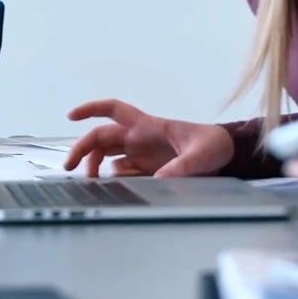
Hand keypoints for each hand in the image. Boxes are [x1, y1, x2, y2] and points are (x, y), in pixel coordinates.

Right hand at [63, 99, 234, 177]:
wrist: (228, 155)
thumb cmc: (215, 146)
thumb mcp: (202, 155)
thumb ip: (182, 167)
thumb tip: (160, 180)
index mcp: (148, 126)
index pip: (112, 110)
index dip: (90, 110)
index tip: (71, 117)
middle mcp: (139, 138)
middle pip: (100, 137)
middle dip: (81, 149)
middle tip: (69, 168)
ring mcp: (141, 153)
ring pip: (106, 156)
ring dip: (94, 166)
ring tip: (92, 184)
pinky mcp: (146, 169)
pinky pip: (121, 172)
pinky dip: (114, 179)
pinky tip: (116, 189)